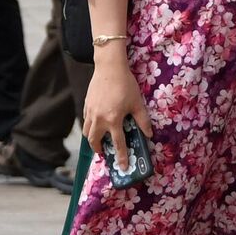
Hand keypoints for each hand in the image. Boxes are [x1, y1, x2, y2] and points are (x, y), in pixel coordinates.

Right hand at [84, 52, 150, 170]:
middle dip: (99, 150)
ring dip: (92, 139)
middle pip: (95, 141)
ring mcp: (91, 112)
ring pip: (87, 132)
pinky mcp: (86, 105)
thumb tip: (149, 134)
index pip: (118, 144)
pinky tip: (96, 123)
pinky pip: (86, 120)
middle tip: (105, 152)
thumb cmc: (125, 84)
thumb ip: (143, 120)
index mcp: (113, 120)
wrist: (109, 67)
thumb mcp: (137, 103)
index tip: (122, 167)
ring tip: (99, 140)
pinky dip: (90, 126)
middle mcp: (99, 119)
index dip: (121, 157)